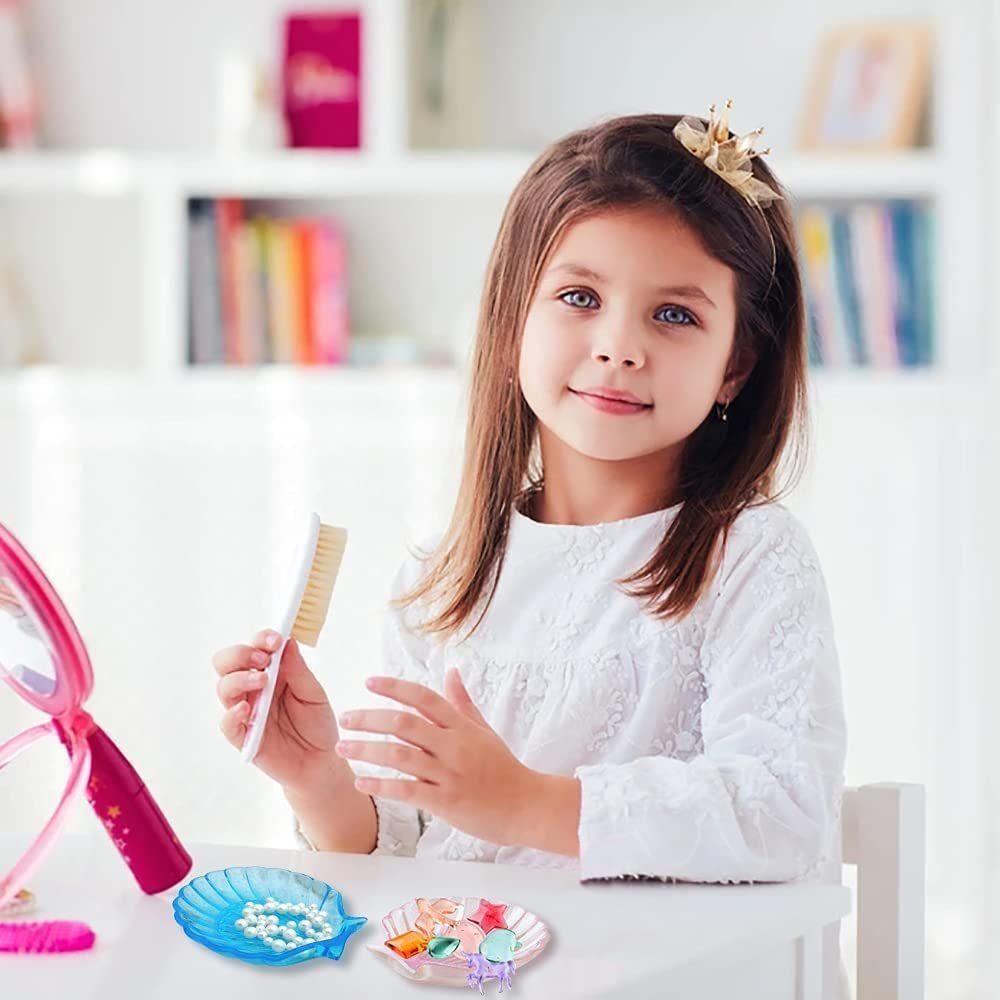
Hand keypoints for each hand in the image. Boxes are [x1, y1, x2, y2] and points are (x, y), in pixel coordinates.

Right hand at [213, 629, 342, 791]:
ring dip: (239, 679)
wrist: (320, 761)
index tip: (275, 640)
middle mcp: (253, 689)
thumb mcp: (314, 694)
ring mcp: (245, 711)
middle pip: (227, 663)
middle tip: (263, 659)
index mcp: (271, 673)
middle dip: (240, 654)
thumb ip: (298, 670)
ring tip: (262, 681)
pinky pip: (227, 724)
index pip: (255, 648)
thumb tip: (288, 642)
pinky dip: (232, 714)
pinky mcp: (243, 736)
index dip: (261, 639)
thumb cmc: (316, 725)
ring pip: (224, 688)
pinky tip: (246, 708)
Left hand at [334, 668, 535, 845]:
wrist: (527, 806)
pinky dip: (381, 785)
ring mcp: (449, 773)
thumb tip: (451, 672)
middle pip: (404, 723)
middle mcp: (453, 745)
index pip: (424, 697)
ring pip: (399, 755)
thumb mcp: (483, 730)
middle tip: (345, 717)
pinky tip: (361, 782)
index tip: (368, 682)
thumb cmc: (504, 768)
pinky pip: (407, 790)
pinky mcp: (446, 801)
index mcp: (461, 726)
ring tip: (343, 747)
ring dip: (367, 749)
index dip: (394, 687)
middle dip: (370, 718)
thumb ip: (462, 703)